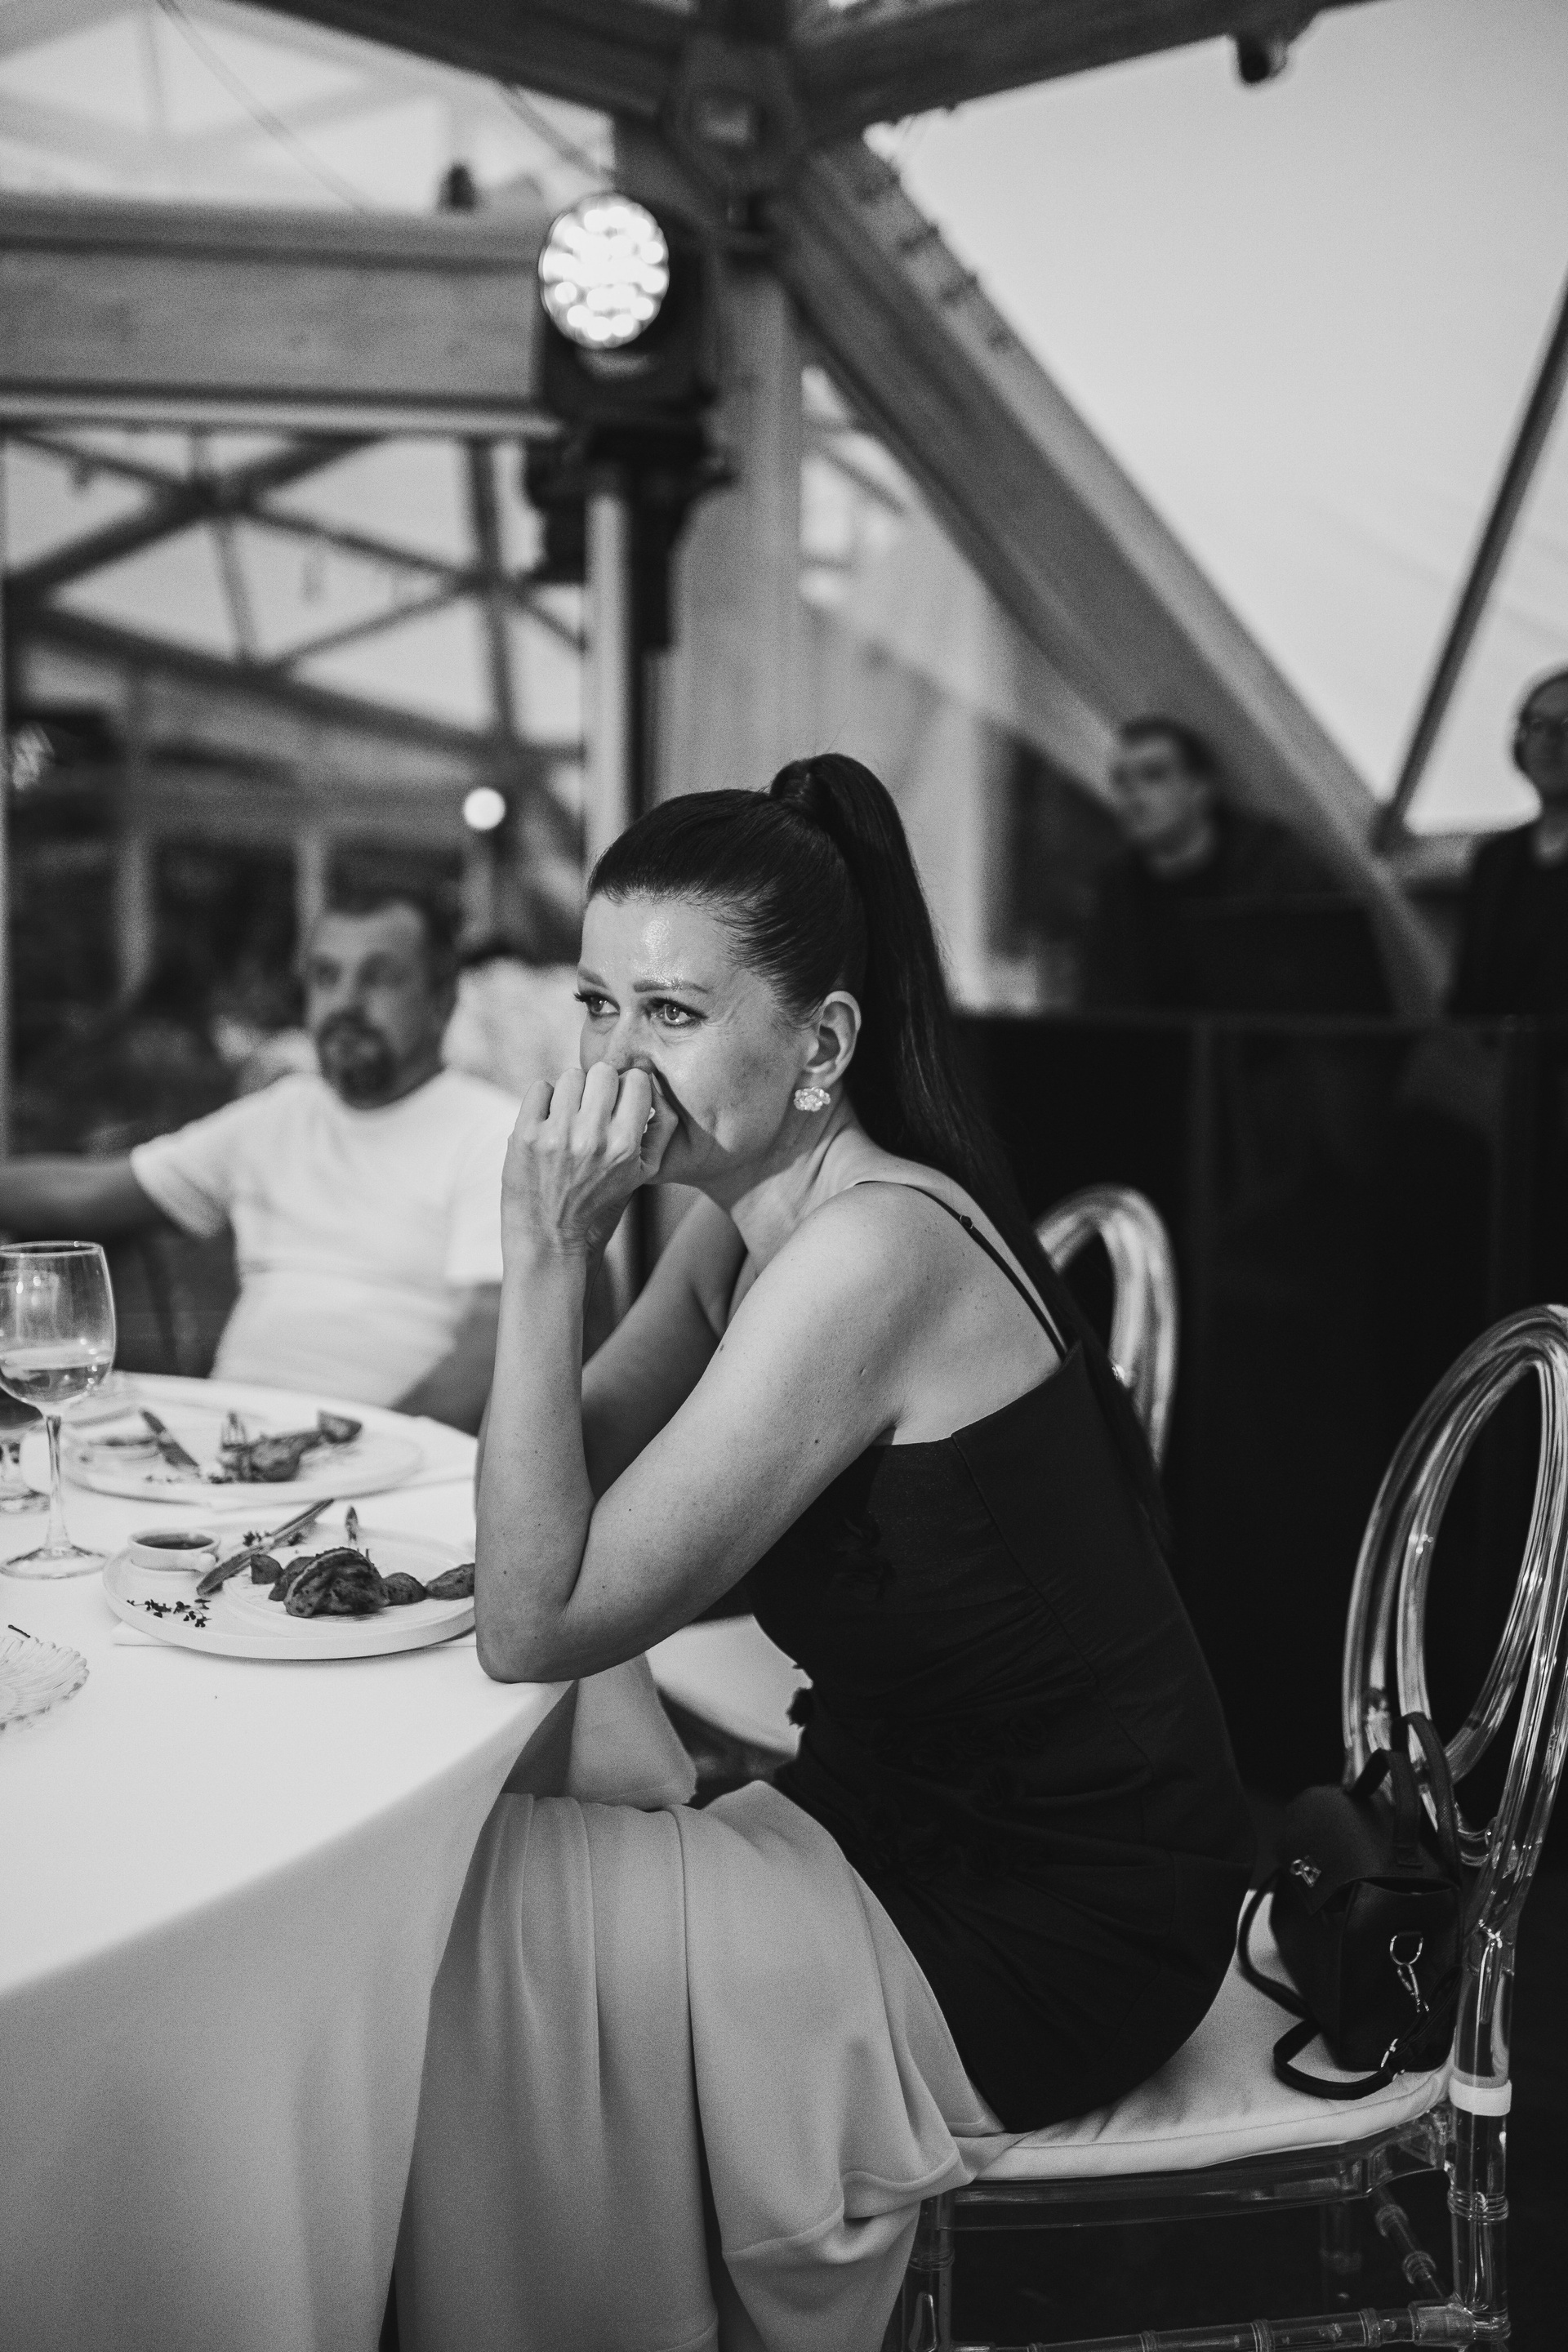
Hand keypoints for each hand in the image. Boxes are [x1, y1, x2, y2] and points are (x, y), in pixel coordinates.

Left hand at [502, 1063, 674, 1260]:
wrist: (550, 1240)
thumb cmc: (598, 1203)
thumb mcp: (643, 1174)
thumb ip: (660, 1128)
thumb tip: (656, 1085)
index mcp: (625, 1145)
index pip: (636, 1080)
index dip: (628, 1087)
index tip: (618, 1102)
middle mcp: (592, 1137)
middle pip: (603, 1071)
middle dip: (599, 1086)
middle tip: (591, 1109)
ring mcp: (556, 1134)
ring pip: (570, 1076)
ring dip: (570, 1093)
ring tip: (568, 1119)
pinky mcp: (525, 1135)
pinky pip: (540, 1088)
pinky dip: (544, 1101)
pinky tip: (547, 1124)